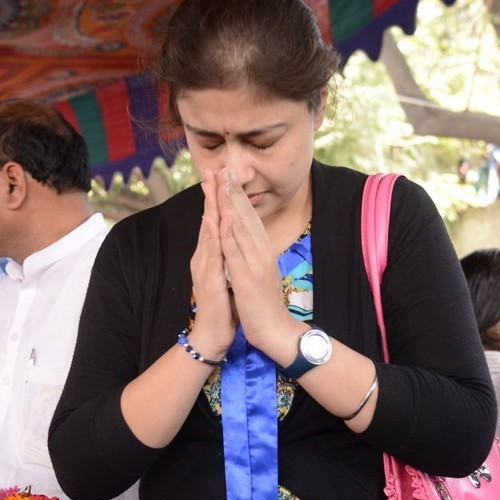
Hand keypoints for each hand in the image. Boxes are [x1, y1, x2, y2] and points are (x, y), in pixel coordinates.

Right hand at [185, 167, 235, 359]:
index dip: (216, 199)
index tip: (220, 176)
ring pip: (208, 232)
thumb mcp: (224, 274)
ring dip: (212, 207)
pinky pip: (214, 254)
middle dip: (211, 194)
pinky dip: (217, 235)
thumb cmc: (221, 306)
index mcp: (210, 255)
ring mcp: (205, 268)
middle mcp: (204, 258)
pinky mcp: (209, 281)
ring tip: (214, 184)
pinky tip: (219, 219)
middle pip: (208, 220)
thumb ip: (223, 256)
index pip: (213, 221)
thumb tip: (227, 239)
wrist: (213, 334)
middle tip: (212, 169)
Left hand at [217, 169, 297, 356]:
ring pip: (241, 228)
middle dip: (234, 191)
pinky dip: (229, 233)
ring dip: (231, 204)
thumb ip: (254, 254)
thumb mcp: (260, 273)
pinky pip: (236, 252)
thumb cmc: (265, 304)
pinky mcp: (248, 278)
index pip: (249, 217)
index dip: (238, 196)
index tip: (229, 175)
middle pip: (246, 216)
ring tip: (222, 182)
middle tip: (225, 167)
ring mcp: (256, 264)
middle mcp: (261, 252)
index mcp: (263, 250)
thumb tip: (248, 239)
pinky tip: (222, 218)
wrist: (277, 331)